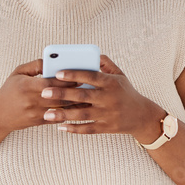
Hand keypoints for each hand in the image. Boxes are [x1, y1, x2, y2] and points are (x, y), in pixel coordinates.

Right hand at [0, 59, 81, 132]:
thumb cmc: (9, 90)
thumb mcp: (18, 73)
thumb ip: (36, 65)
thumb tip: (52, 61)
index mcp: (27, 86)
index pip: (51, 83)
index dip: (66, 80)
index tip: (78, 76)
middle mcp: (32, 101)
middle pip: (59, 96)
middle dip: (74, 91)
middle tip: (87, 86)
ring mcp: (36, 113)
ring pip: (60, 109)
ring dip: (74, 103)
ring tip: (86, 97)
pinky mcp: (38, 122)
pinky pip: (57, 118)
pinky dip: (68, 113)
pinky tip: (78, 108)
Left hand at [40, 55, 163, 141]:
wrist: (141, 115)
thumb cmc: (126, 92)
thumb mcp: (120, 75)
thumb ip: (105, 63)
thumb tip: (91, 55)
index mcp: (111, 83)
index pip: (90, 77)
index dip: (74, 75)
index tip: (57, 73)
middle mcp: (108, 99)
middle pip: (82, 96)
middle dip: (62, 94)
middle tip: (44, 92)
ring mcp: (107, 115)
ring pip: (82, 114)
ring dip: (63, 114)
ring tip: (46, 114)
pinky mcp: (106, 128)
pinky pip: (88, 129)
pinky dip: (74, 129)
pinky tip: (61, 127)